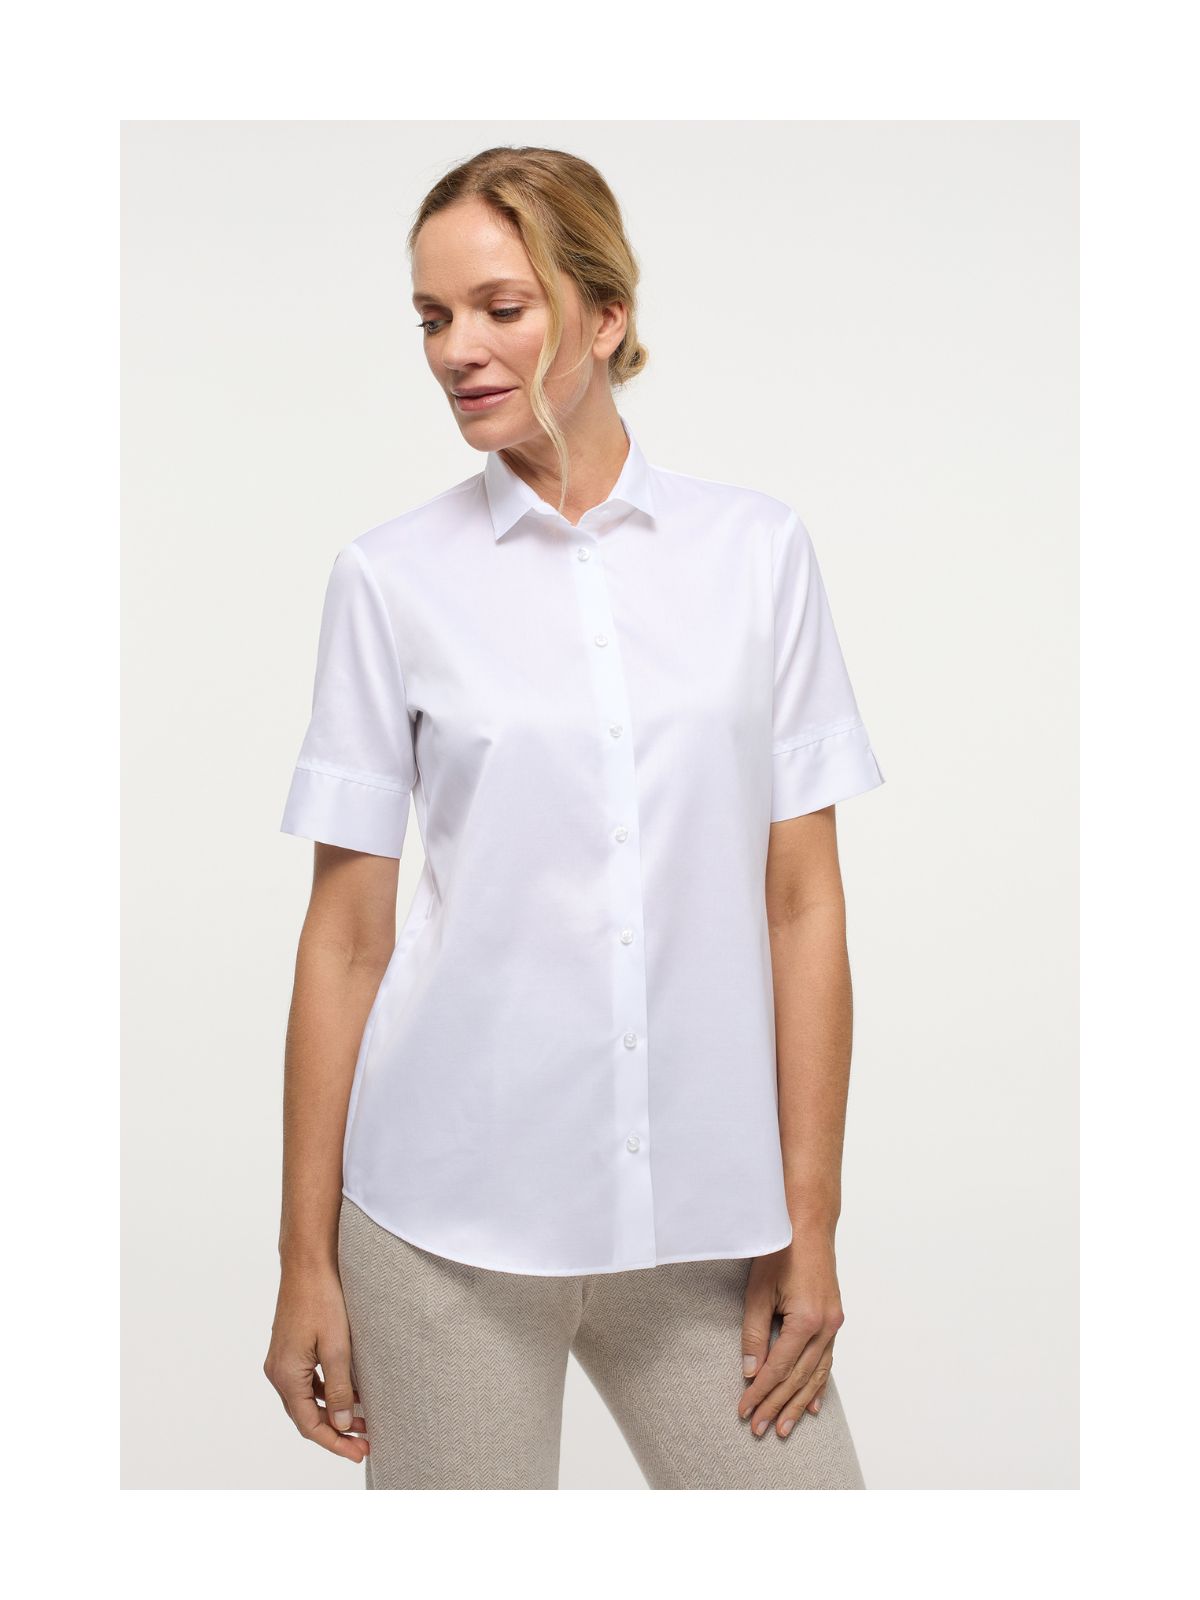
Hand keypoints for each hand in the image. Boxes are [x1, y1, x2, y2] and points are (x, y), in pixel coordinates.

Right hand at [263, 1263, 368, 1462]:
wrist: (308, 1261)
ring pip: (306, 1400)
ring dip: (332, 1413)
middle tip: (365, 1442)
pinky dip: (326, 1393)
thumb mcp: (336, 1348)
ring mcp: (282, 1359)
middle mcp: (278, 1371)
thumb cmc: (322, 1299)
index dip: (335, 1442)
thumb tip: (341, 1426)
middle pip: (305, 1416)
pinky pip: (306, 1382)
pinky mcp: (290, 1348)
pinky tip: (349, 1392)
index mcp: (285, 1375)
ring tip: (362, 1420)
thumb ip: (338, 1390)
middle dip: (335, 1432)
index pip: (310, 1425)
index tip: (359, 1453)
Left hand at [738, 1223, 845, 1437]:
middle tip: (760, 1428)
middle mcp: (826, 1327)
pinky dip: (817, 1384)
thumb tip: (750, 1371)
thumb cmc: (781, 1250)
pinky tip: (812, 1404)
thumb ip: (754, 1333)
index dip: (760, 1392)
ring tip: (785, 1427)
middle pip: (799, 1378)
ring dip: (799, 1402)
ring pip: (816, 1374)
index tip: (744, 1410)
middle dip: (778, 1405)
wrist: (808, 1223)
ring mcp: (834, 1324)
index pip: (779, 1368)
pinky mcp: (834, 1319)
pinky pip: (827, 1360)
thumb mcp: (758, 1291)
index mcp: (807, 1321)